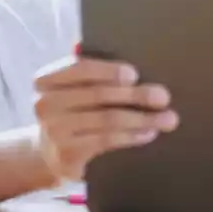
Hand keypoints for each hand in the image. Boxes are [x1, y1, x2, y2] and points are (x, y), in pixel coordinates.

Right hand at [32, 54, 177, 181]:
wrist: (51, 154)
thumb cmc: (74, 110)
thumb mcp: (75, 88)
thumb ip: (91, 71)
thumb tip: (124, 56)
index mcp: (47, 79)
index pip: (80, 69)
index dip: (109, 71)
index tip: (134, 74)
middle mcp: (45, 104)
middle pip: (99, 94)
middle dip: (137, 95)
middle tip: (164, 96)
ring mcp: (54, 131)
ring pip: (107, 119)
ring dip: (142, 118)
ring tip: (167, 119)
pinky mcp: (67, 155)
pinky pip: (107, 140)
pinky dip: (132, 135)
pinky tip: (149, 132)